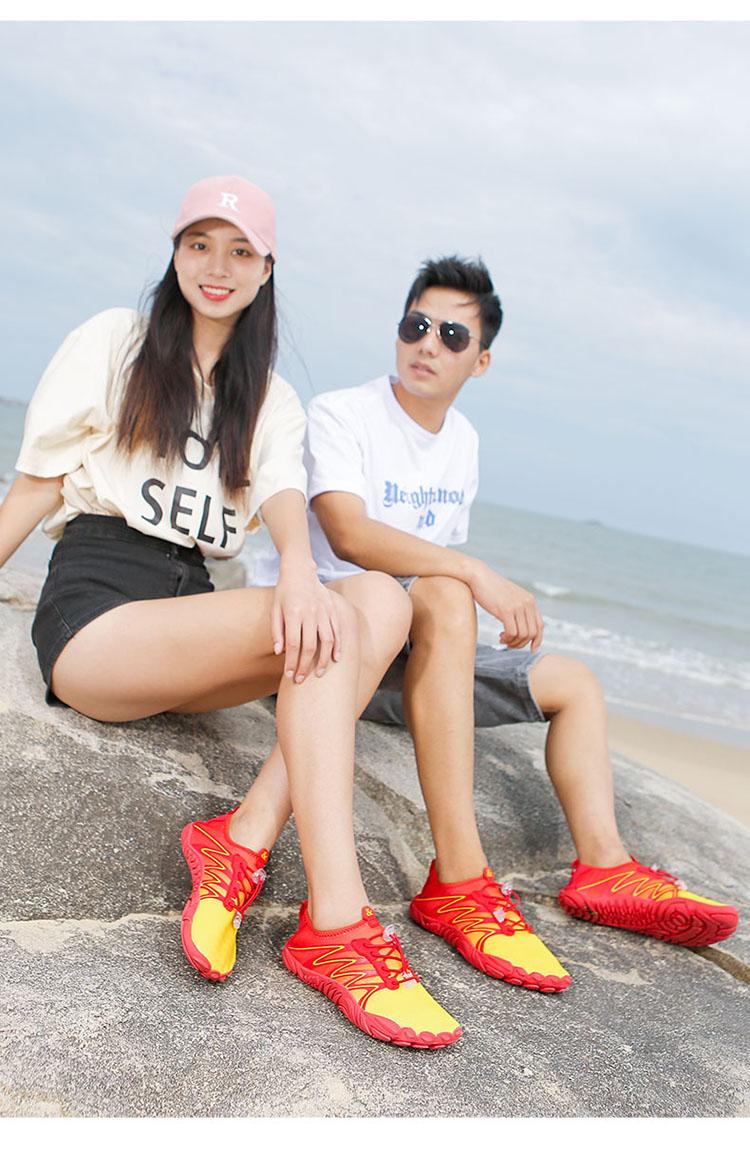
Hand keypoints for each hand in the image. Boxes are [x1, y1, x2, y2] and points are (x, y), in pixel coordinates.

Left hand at [271, 560, 342, 682]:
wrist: (300, 571)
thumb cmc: (284, 592)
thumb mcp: (274, 608)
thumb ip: (276, 630)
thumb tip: (279, 652)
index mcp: (293, 613)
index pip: (293, 643)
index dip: (291, 662)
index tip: (289, 675)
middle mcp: (310, 613)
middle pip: (310, 646)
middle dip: (306, 666)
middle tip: (301, 680)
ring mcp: (324, 611)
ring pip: (327, 641)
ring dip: (324, 660)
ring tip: (320, 674)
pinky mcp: (332, 610)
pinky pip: (338, 631)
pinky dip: (339, 646)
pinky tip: (336, 658)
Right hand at [467, 560, 543, 650]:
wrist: (478, 576)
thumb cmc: (491, 588)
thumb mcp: (511, 597)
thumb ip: (519, 608)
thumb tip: (522, 626)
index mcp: (530, 600)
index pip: (540, 626)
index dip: (537, 640)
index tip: (531, 649)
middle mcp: (527, 603)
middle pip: (532, 633)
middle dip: (522, 643)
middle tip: (510, 644)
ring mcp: (517, 606)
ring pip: (522, 635)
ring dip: (513, 642)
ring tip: (503, 640)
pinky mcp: (505, 610)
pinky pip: (512, 632)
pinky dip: (507, 639)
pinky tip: (500, 637)